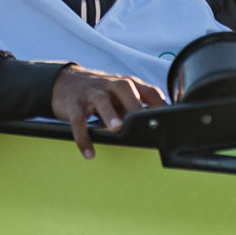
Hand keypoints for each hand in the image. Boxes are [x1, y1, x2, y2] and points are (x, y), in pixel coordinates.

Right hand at [51, 64, 165, 158]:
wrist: (66, 82)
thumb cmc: (101, 92)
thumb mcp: (121, 96)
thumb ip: (138, 107)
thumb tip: (158, 126)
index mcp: (126, 84)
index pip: (148, 90)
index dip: (160, 103)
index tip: (170, 119)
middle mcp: (110, 85)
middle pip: (125, 87)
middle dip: (134, 103)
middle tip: (142, 121)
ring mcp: (91, 94)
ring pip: (101, 100)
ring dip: (109, 113)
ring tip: (116, 128)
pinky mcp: (74, 105)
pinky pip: (78, 120)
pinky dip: (83, 137)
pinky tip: (89, 152)